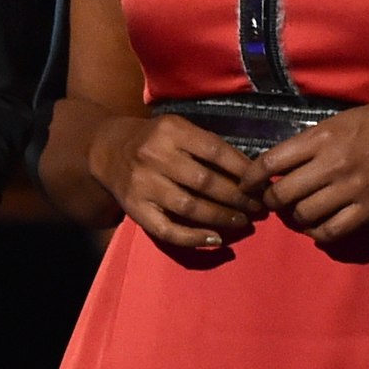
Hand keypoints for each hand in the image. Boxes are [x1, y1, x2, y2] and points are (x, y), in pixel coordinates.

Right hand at [87, 113, 265, 248]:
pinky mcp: (134, 209)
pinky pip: (167, 230)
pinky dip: (194, 238)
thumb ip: (206, 146)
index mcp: (171, 131)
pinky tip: (216, 239)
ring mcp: (143, 184)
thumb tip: (250, 171)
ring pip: (190, 207)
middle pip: (205, 181)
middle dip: (237, 197)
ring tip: (242, 221)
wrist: (108, 150)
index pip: (215, 150)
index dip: (242, 169)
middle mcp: (155, 156)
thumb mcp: (177, 129)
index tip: (260, 183)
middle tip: (258, 207)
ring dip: (221, 217)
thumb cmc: (154, 140)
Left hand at [258, 95, 368, 242]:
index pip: (270, 162)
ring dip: (295, 217)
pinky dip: (317, 233)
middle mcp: (332, 164)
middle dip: (270, 201)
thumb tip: (280, 162)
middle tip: (272, 200)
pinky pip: (331, 232)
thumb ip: (310, 141)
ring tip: (299, 211)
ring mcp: (351, 189)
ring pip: (303, 216)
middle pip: (282, 195)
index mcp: (322, 136)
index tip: (247, 184)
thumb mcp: (341, 119)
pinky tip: (318, 226)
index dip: (251, 178)